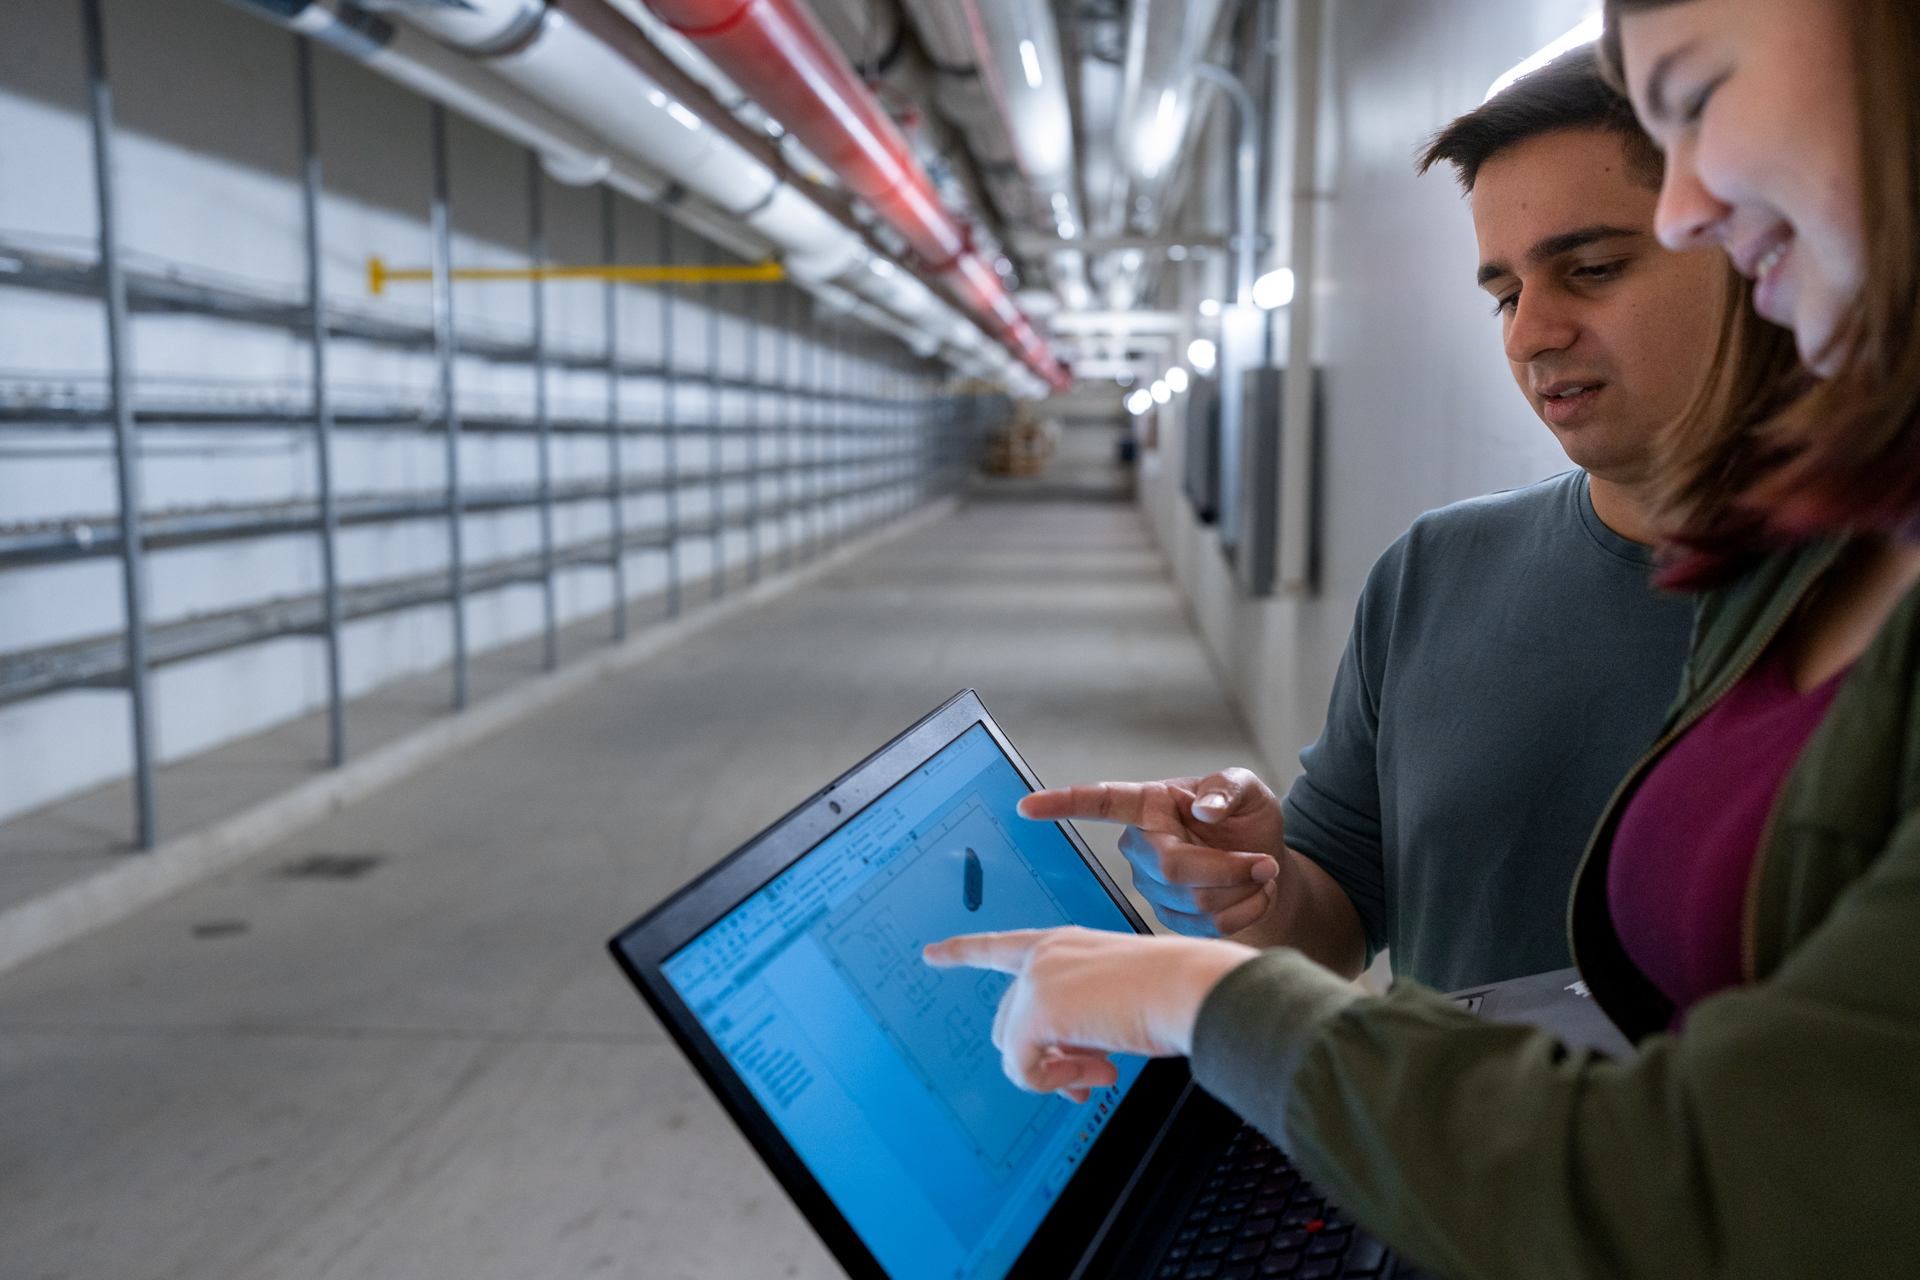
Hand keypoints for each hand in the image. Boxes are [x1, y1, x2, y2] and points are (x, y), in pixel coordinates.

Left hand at [923, 926, 1257, 1100]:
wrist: (1190, 988)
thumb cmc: (1172, 991)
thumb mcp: (1114, 1001)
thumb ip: (1078, 1023)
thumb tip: (1061, 1065)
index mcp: (1063, 944)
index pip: (1000, 946)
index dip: (963, 951)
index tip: (932, 953)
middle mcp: (1043, 955)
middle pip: (1009, 1020)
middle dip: (1045, 1056)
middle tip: (1090, 1075)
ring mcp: (1036, 979)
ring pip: (1013, 1047)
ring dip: (1056, 1073)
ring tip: (1100, 1073)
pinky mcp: (1037, 1010)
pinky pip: (1023, 1068)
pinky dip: (1055, 1083)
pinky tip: (1098, 1074)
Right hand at [1018, 769, 1284, 936]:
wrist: (1267, 868)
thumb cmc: (1249, 821)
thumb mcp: (1248, 789)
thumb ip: (1228, 789)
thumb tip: (1204, 810)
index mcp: (1150, 804)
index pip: (1101, 801)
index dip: (1064, 803)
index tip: (1027, 807)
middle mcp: (1141, 846)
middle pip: (1172, 867)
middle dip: (1227, 868)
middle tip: (1264, 862)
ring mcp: (1152, 886)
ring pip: (1193, 900)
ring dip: (1241, 891)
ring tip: (1260, 875)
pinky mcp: (1169, 919)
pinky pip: (1206, 925)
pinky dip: (1244, 912)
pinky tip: (1250, 896)